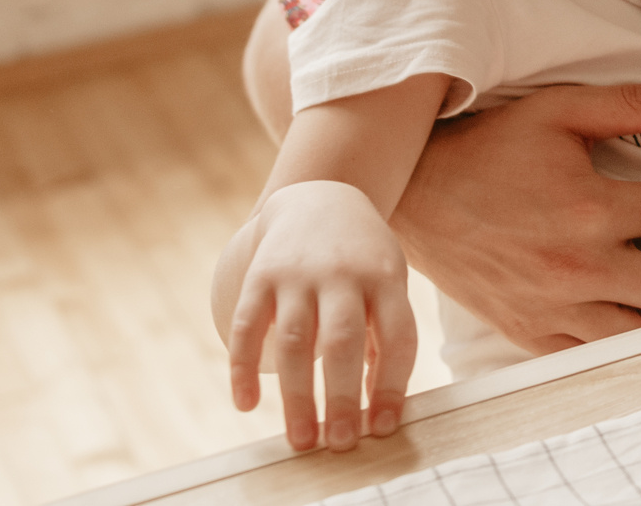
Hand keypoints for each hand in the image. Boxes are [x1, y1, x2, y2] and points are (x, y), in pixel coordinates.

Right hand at [214, 182, 419, 451]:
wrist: (317, 198)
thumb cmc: (363, 259)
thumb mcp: (388, 282)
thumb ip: (384, 337)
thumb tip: (378, 408)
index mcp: (385, 276)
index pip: (397, 335)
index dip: (392, 385)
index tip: (383, 427)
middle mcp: (341, 272)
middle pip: (343, 340)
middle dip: (342, 397)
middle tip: (340, 443)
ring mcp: (298, 272)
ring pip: (295, 340)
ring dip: (297, 395)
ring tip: (302, 439)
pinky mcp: (260, 275)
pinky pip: (248, 325)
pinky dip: (242, 367)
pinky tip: (246, 404)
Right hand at [390, 81, 640, 349]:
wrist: (417, 192)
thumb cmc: (489, 147)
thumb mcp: (558, 111)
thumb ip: (630, 106)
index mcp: (592, 209)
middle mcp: (580, 266)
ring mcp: (553, 306)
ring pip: (639, 331)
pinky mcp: (528, 331)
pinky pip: (589, 352)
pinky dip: (618, 337)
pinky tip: (626, 315)